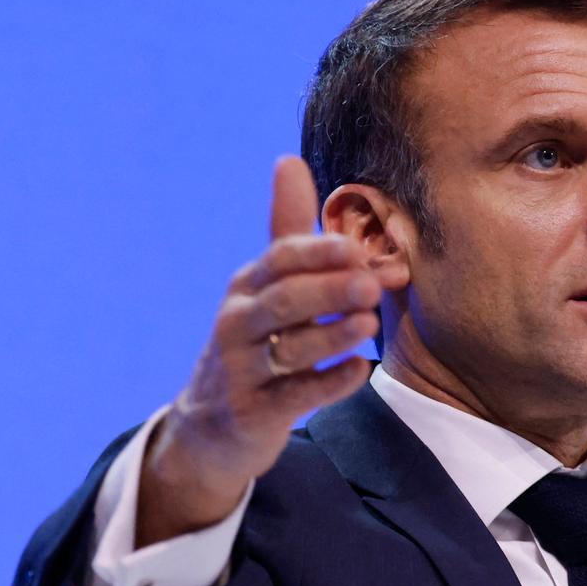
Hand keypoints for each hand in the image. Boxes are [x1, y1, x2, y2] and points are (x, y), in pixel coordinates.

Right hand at [136, 157, 378, 546]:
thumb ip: (286, 229)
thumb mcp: (266, 286)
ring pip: (290, 349)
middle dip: (329, 289)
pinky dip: (329, 384)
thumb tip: (290, 159)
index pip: (280, 259)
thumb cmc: (256, 343)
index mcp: (248, 287)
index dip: (319, 252)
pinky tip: (361, 371)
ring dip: (333, 335)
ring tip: (369, 323)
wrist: (213, 427)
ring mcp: (243, 370)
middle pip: (284, 300)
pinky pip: (295, 396)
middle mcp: (239, 324)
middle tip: (373, 282)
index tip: (359, 246)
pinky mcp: (254, 413)